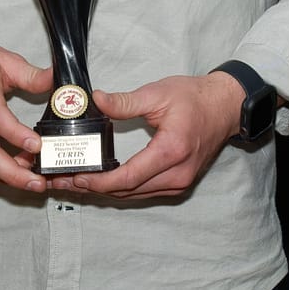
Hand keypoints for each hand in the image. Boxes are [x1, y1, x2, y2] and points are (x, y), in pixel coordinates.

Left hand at [57, 71, 242, 199]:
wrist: (225, 106)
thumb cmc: (195, 98)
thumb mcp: (158, 93)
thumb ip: (125, 102)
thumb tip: (96, 101)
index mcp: (171, 152)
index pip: (127, 178)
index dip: (98, 182)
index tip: (75, 178)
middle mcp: (176, 174)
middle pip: (127, 192)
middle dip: (94, 189)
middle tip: (63, 182)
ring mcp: (180, 182)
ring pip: (135, 196)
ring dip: (106, 192)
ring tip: (76, 183)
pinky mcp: (179, 183)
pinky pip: (145, 192)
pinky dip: (122, 189)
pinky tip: (103, 182)